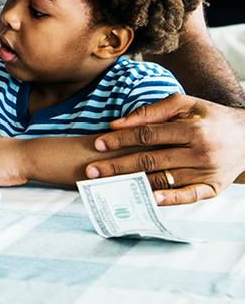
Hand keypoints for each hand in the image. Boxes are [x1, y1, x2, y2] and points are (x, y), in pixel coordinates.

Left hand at [89, 94, 244, 204]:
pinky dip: (168, 199)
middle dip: (117, 165)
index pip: (147, 135)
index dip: (121, 139)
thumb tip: (116, 124)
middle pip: (150, 160)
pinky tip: (147, 199)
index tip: (98, 144)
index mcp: (192, 129)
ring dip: (133, 183)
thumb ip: (151, 111)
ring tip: (107, 186)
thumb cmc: (209, 117)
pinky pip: (187, 197)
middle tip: (91, 171)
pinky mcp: (213, 188)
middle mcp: (200, 152)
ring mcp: (206, 172)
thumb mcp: (185, 103)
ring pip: (163, 179)